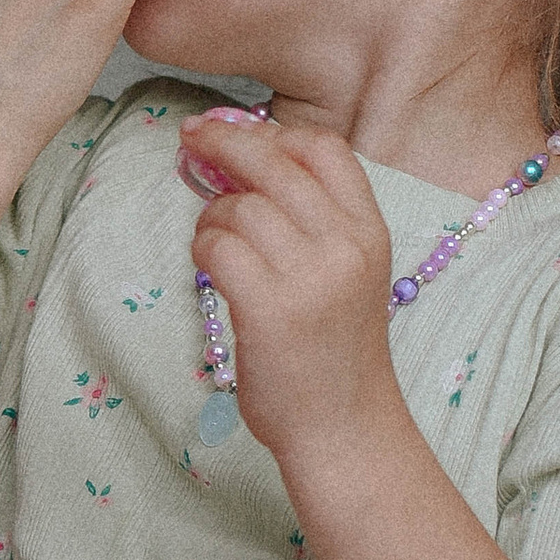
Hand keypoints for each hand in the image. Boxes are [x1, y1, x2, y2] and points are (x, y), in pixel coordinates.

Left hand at [181, 113, 407, 467]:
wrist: (344, 427)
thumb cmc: (333, 350)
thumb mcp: (346, 272)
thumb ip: (310, 220)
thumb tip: (240, 160)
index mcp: (369, 231)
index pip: (326, 149)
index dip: (275, 133)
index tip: (238, 131)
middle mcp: (345, 247)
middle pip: (274, 163)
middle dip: (223, 141)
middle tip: (190, 137)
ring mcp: (309, 277)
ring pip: (240, 205)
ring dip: (213, 214)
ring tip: (215, 242)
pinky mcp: (268, 309)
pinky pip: (217, 246)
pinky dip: (203, 248)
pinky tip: (210, 267)